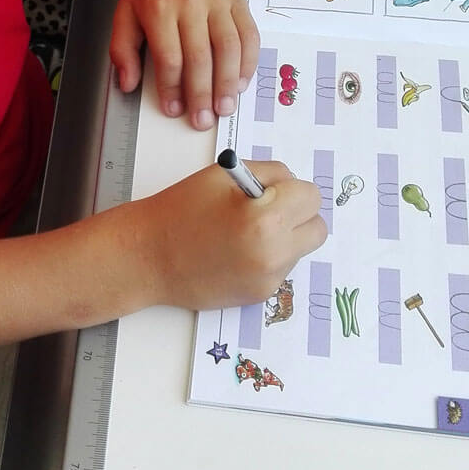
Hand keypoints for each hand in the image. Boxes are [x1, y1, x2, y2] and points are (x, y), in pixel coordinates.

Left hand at [110, 0, 259, 130]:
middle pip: (200, 57)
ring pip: (228, 48)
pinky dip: (248, 62)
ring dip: (228, 83)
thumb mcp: (125, 10)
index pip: (169, 57)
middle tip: (203, 120)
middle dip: (202, 94)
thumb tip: (127, 84)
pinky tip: (241, 81)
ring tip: (225, 107)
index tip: (174, 110)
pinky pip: (249, 34)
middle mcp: (191, 2)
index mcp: (159, 7)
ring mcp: (218, 0)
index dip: (172, 89)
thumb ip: (122, 49)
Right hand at [128, 161, 326, 309]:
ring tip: (247, 230)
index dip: (292, 189)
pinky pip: (282, 267)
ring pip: (300, 248)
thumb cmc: (183, 209)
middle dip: (298, 214)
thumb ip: (268, 174)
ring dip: (285, 236)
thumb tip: (292, 186)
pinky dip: (269, 256)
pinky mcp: (260, 295)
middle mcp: (274, 253)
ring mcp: (268, 278)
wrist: (150, 256)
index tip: (273, 190)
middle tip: (269, 208)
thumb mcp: (225, 175)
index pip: (311, 197)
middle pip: (317, 228)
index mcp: (266, 218)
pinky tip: (237, 250)